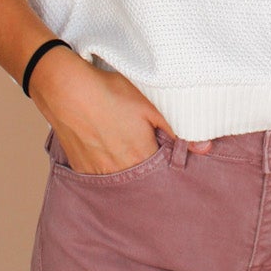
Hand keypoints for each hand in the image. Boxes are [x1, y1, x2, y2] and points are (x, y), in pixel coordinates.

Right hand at [31, 51, 212, 172]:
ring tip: (128, 151)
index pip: (165, 176)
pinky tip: (109, 152)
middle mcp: (120, 172)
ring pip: (122, 180)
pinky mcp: (82, 169)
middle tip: (150, 154)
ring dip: (129, 171)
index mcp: (141, 158)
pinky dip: (109, 170)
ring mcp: (99, 173)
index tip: (173, 160)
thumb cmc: (108, 93)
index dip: (170, 168)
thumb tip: (205, 148)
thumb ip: (177, 129)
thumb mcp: (149, 105)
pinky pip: (102, 178)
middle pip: (143, 181)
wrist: (65, 89)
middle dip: (151, 173)